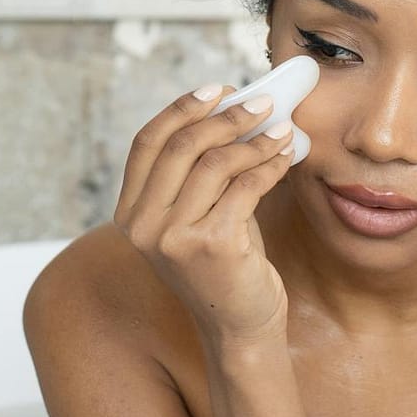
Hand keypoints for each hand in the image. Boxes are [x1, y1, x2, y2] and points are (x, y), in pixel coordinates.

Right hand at [112, 84, 296, 345]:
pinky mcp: (212, 246)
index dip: (180, 109)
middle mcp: (143, 225)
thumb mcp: (197, 213)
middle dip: (226, 117)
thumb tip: (235, 108)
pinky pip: (246, 186)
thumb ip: (200, 170)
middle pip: (181, 146)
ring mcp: (174, 237)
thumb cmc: (224, 263)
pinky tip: (286, 157)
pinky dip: (270, 165)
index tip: (216, 89)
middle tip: (262, 102)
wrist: (240, 327)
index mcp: (130, 213)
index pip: (147, 143)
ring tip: (282, 130)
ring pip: (216, 163)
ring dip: (255, 140)